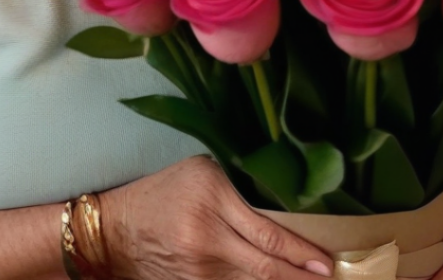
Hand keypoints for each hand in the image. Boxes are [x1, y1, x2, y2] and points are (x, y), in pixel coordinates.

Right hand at [101, 155, 333, 279]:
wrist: (117, 228)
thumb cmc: (164, 191)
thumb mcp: (201, 173)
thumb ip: (237, 193)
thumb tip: (278, 216)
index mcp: (213, 201)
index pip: (267, 235)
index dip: (299, 253)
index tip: (324, 262)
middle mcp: (208, 240)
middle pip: (264, 269)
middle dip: (299, 277)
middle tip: (326, 279)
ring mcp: (198, 271)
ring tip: (298, 276)